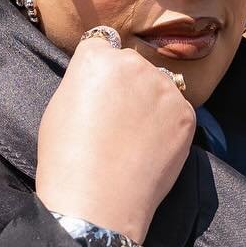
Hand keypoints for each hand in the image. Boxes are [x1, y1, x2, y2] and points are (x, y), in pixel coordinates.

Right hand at [35, 35, 195, 241]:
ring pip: (158, 85)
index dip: (98, 70)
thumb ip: (83, 82)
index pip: (101, 44)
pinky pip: (177, 109)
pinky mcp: (186, 114)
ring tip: (134, 138)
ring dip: (149, 102)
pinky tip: (150, 148)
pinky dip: (167, 125)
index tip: (97, 91)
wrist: (98, 202)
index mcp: (96, 57)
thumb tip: (99, 80)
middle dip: (126, 83)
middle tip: (116, 119)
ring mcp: (164, 88)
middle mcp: (133, 63)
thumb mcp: (59, 107)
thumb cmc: (67, 161)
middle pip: (132, 63)